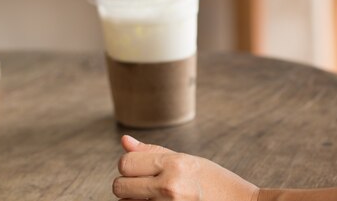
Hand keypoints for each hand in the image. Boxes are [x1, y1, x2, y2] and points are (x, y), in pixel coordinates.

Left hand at [113, 135, 258, 200]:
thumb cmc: (216, 182)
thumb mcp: (188, 161)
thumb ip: (153, 153)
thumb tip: (124, 142)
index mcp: (175, 165)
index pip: (126, 163)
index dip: (130, 166)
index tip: (141, 169)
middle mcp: (169, 187)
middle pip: (120, 185)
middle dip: (129, 185)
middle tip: (148, 185)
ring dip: (135, 200)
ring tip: (157, 196)